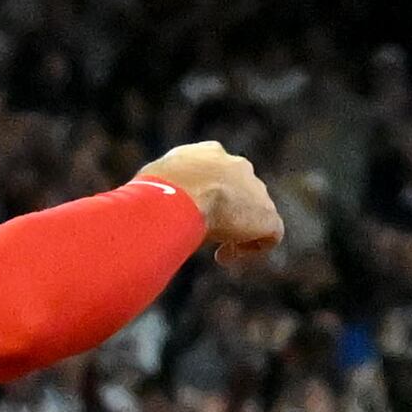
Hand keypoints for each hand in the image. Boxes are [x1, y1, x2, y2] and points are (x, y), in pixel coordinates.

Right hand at [134, 141, 282, 263]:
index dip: (206, 194)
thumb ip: (157, 190)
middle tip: (208, 232)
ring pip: (256, 212)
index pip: (215, 172)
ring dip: (239, 231)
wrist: (181, 196)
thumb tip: (141, 207)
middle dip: (226, 211)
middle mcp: (237, 166)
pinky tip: (225, 256)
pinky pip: (271, 233)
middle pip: (240, 191)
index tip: (193, 211)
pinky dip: (253, 248)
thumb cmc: (155, 191)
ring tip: (216, 249)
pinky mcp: (266, 215)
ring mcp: (255, 190)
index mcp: (209, 154)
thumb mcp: (150, 183)